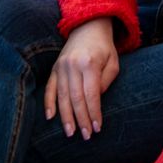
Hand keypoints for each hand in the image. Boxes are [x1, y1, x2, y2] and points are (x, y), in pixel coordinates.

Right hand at [44, 17, 119, 139]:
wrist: (88, 27)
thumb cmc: (104, 47)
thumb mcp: (113, 62)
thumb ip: (105, 82)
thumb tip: (95, 101)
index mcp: (89, 63)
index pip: (91, 94)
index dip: (94, 113)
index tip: (97, 128)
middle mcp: (72, 65)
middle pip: (75, 98)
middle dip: (81, 119)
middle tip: (85, 135)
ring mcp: (61, 66)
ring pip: (62, 97)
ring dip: (66, 117)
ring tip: (70, 132)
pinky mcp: (54, 68)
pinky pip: (49, 88)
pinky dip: (49, 103)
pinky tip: (50, 117)